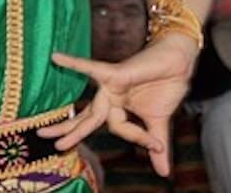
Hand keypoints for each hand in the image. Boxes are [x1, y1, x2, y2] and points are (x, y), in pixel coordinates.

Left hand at [40, 36, 196, 176]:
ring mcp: (111, 85)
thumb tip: (165, 173)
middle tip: (53, 145)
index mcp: (116, 107)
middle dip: (69, 133)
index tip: (157, 145)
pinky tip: (56, 57)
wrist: (179, 62)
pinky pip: (91, 68)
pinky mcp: (115, 73)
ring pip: (91, 112)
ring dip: (74, 128)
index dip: (139, 139)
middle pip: (86, 120)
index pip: (118, 129)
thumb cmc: (166, 86)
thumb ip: (156, 145)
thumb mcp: (158, 122)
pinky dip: (74, 63)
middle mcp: (109, 97)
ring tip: (50, 137)